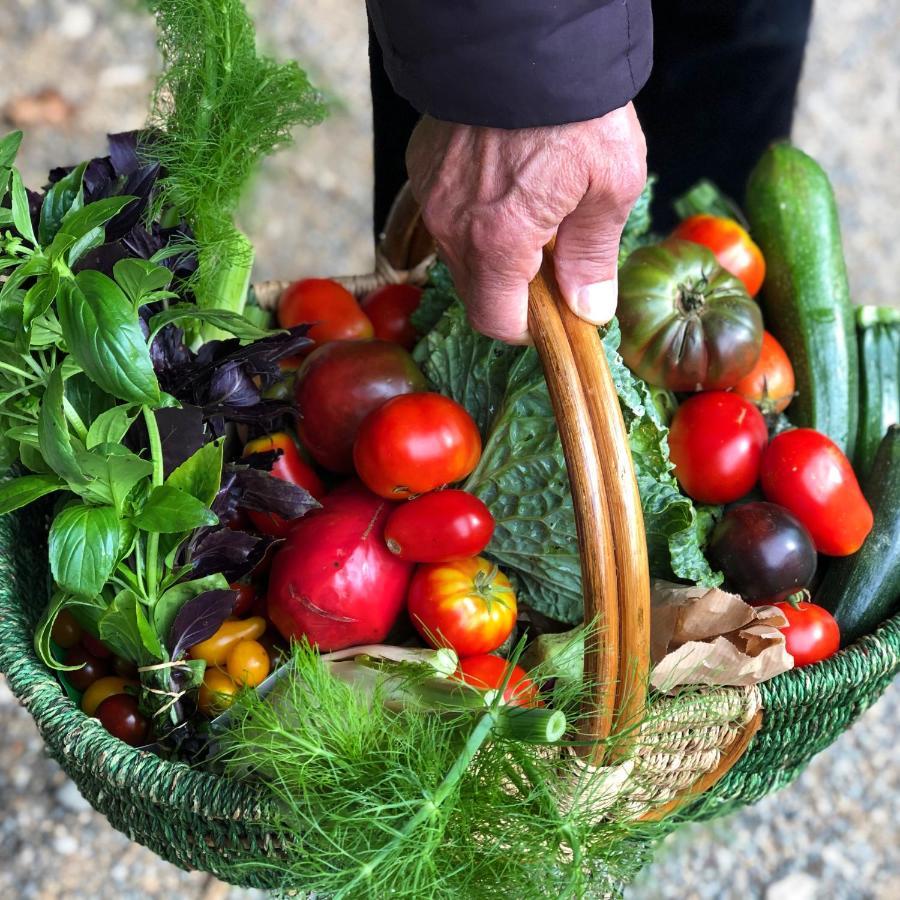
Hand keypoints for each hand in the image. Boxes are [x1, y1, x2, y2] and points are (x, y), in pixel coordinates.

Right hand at [405, 104, 646, 342]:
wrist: (522, 30)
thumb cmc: (574, 105)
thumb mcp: (610, 184)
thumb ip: (593, 256)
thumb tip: (590, 310)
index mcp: (498, 242)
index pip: (497, 321)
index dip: (529, 329)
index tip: (557, 312)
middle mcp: (454, 227)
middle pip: (478, 291)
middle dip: (516, 290)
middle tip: (555, 258)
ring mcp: (433, 196)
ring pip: (462, 253)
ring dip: (496, 251)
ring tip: (535, 210)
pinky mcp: (425, 168)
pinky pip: (449, 214)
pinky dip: (477, 215)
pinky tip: (507, 182)